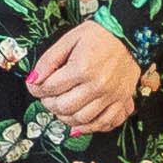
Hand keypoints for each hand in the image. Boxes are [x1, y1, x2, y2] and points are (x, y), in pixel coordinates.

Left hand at [26, 18, 146, 135]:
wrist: (129, 35)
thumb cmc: (99, 35)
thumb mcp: (69, 40)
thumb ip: (49, 60)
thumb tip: (33, 79)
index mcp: (82, 68)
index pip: (50, 88)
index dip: (36, 89)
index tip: (34, 87)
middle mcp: (98, 85)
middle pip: (64, 107)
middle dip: (49, 104)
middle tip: (46, 97)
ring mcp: (112, 95)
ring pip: (82, 119)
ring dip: (66, 117)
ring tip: (60, 107)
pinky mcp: (123, 100)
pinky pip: (106, 123)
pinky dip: (91, 127)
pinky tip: (80, 122)